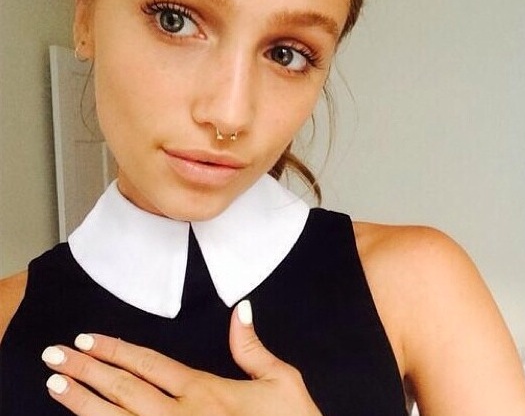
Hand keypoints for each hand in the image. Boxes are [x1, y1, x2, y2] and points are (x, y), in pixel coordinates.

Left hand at [41, 300, 321, 415]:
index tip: (87, 340)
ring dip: (83, 403)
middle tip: (54, 356)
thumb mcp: (281, 380)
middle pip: (125, 389)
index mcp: (206, 391)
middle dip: (86, 371)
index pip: (150, 365)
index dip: (116, 351)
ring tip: (56, 386)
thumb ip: (252, 347)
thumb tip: (241, 309)